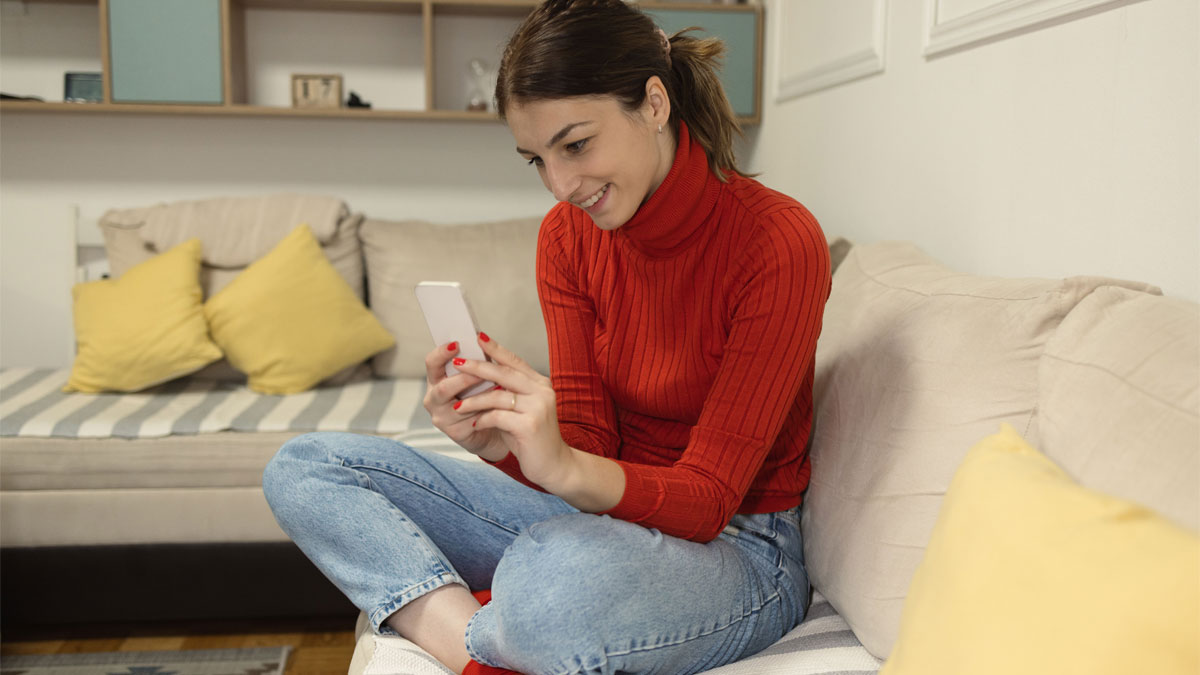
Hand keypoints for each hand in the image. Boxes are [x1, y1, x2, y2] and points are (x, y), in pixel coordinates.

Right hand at [422, 339, 507, 460]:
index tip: (457, 344)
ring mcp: (441, 416)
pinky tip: (498, 405)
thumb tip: (482, 337)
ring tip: (497, 386)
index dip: (441, 353)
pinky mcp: (454, 432)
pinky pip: (470, 420)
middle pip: (443, 387)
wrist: (491, 426)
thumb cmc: (483, 396)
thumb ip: (476, 360)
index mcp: (436, 379)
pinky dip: (485, 411)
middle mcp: (434, 398)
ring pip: (458, 405)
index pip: (432, 363)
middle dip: (464, 379)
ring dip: (479, 395)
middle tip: (482, 371)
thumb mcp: (478, 375)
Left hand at [449, 332, 576, 487]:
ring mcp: (537, 408)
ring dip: (473, 401)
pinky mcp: (529, 425)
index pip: (515, 361)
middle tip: (457, 362)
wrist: (554, 465)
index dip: (495, 349)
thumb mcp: (523, 410)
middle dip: (477, 367)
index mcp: (540, 384)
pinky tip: (475, 425)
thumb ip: (509, 393)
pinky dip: (482, 420)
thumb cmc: (533, 437)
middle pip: (504, 373)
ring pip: (497, 395)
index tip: (477, 338)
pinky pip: (497, 417)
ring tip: (457, 406)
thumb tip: (480, 377)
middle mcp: (542, 392)